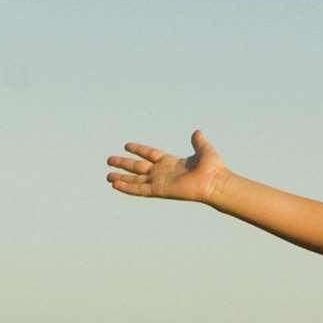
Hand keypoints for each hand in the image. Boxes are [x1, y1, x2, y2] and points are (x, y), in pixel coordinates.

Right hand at [105, 129, 228, 202]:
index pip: (150, 154)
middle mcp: (163, 173)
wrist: (215, 182)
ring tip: (107, 176)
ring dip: (121, 178)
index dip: (139, 150)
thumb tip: (197, 132)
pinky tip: (115, 185)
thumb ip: (198, 142)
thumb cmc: (213, 169)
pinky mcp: (159, 190)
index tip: (127, 146)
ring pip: (135, 179)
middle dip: (124, 164)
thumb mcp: (204, 150)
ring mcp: (160, 182)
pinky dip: (127, 187)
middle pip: (138, 167)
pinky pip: (140, 189)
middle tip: (109, 160)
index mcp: (171, 162)